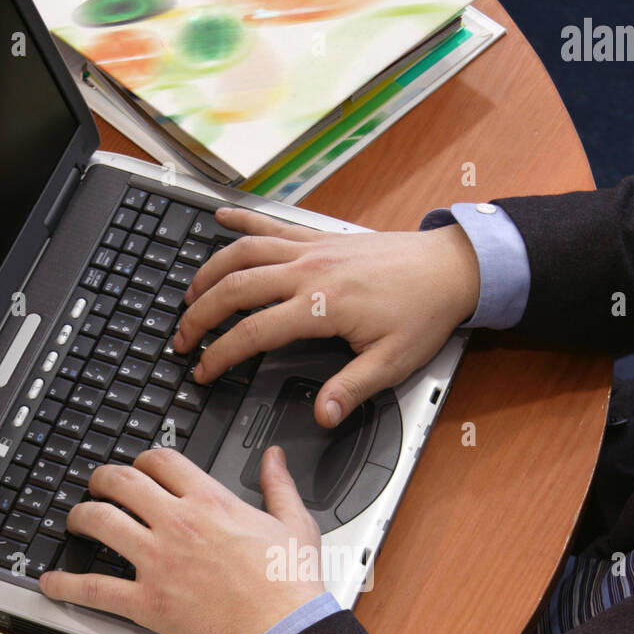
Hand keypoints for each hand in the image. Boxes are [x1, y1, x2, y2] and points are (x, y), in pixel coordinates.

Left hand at [38, 446, 323, 633]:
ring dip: (78, 517)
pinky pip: (94, 588)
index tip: (140, 469)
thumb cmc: (291, 585)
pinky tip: (51, 583)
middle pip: (121, 483)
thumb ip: (279, 485)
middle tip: (96, 486)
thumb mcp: (295, 523)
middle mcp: (176, 524)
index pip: (161, 461)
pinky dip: (66, 585)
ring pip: (98, 522)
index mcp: (211, 502)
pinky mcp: (147, 602)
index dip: (143, 461)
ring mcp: (157, 562)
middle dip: (101, 479)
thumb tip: (274, 458)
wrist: (282, 632)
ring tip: (73, 521)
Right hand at [173, 207, 478, 426]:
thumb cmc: (424, 312)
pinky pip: (271, 222)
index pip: (254, 331)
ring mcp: (312, 248)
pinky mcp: (320, 236)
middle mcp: (310, 270)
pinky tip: (219, 217)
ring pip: (243, 251)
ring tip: (188, 294)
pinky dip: (241, 218)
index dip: (220, 354)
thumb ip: (351, 390)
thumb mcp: (392, 363)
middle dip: (200, 314)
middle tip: (181, 338)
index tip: (202, 371)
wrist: (452, 268)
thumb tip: (321, 416)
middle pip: (235, 287)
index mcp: (322, 306)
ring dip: (209, 271)